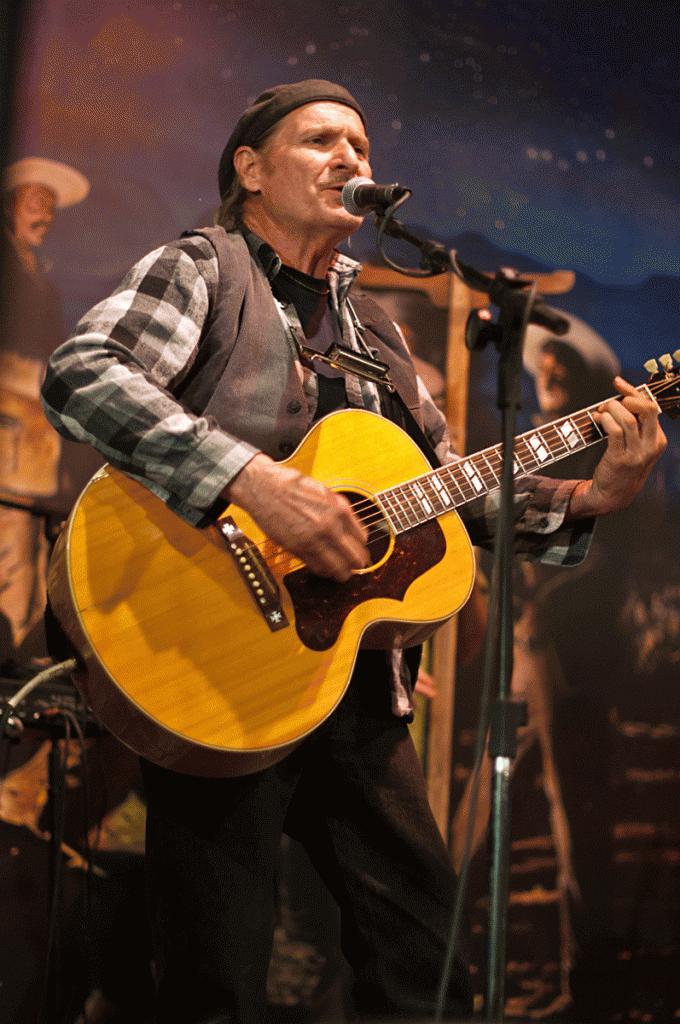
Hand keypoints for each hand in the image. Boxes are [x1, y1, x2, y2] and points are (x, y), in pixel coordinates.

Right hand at [223, 453, 368, 581]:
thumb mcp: (324, 493)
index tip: (356, 549)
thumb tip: (351, 530)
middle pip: (356, 557)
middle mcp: (331, 525)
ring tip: (340, 571)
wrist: (264, 487)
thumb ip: (339, 512)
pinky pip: (319, 568)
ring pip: (339, 569)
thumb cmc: (291, 486)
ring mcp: (315, 539)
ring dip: (342, 572)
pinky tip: (324, 568)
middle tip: (353, 565)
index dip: (360, 546)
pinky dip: (324, 571)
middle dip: (356, 563)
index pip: (362, 538)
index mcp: (340, 509)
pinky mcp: (298, 548)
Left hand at [568, 376, 666, 517]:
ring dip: (611, 409)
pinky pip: (614, 431)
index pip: (651, 408)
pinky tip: (598, 419)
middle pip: (647, 409)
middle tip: (610, 401)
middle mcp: (651, 446)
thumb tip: (621, 398)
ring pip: (628, 419)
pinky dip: (605, 420)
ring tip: (600, 411)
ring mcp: (637, 453)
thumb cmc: (622, 467)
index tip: (618, 383)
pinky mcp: (620, 458)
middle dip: (627, 397)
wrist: (613, 496)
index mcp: (659, 441)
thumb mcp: (637, 447)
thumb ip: (635, 426)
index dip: (633, 392)